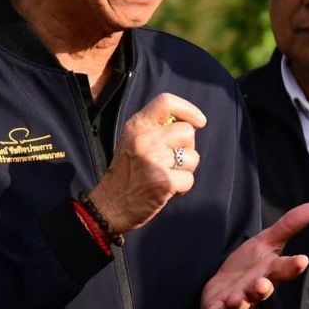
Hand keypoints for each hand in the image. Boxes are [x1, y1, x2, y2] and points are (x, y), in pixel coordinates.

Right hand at [89, 93, 205, 233]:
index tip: (199, 121)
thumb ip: (155, 129)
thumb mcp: (132, 142)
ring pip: (192, 156)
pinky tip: (165, 190)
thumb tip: (191, 124)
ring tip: (166, 176)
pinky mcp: (164, 181)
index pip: (166, 102)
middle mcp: (145, 139)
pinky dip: (182, 188)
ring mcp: (155, 160)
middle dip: (187, 147)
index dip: (188, 109)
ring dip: (185, 170)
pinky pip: (189, 179)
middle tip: (171, 161)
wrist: (110, 206)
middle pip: (187, 131)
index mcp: (136, 126)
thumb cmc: (126, 174)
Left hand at [201, 203, 308, 308]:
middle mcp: (256, 289)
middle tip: (264, 284)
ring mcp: (238, 301)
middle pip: (263, 290)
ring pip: (241, 303)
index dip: (293, 265)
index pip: (285, 268)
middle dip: (263, 289)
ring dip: (240, 301)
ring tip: (237, 298)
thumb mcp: (267, 242)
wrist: (225, 288)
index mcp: (271, 272)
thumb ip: (288, 226)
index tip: (302, 260)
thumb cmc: (250, 266)